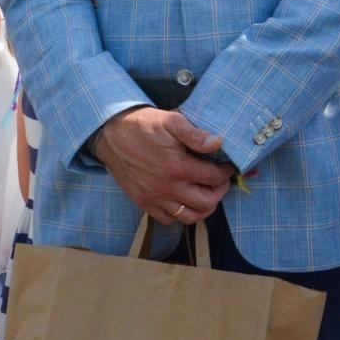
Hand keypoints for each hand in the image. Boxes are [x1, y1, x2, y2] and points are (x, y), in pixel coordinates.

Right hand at [94, 107, 233, 224]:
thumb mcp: (170, 120)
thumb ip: (195, 134)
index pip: (213, 178)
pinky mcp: (143, 202)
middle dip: (219, 192)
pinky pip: (167, 219)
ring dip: (203, 208)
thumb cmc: (143, 125)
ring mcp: (154, 198)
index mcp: (177, 167)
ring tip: (206, 193)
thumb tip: (218, 143)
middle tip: (220, 181)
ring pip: (189, 217)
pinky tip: (184, 200)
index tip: (228, 166)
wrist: (111, 133)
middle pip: (206, 203)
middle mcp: (167, 187)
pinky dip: (180, 214)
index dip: (226, 172)